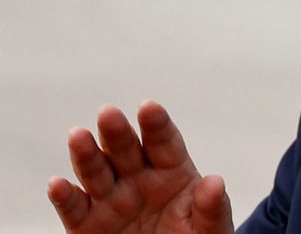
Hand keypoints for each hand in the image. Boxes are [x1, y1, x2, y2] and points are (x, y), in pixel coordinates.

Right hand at [47, 101, 233, 233]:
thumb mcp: (210, 228)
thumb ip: (211, 208)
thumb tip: (215, 182)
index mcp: (172, 172)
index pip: (164, 143)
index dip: (156, 124)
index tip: (149, 107)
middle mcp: (138, 179)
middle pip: (126, 150)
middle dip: (117, 132)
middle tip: (108, 113)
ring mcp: (112, 200)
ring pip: (96, 172)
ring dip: (86, 154)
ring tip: (78, 136)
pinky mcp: (88, 225)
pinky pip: (75, 209)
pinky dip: (64, 197)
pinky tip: (57, 184)